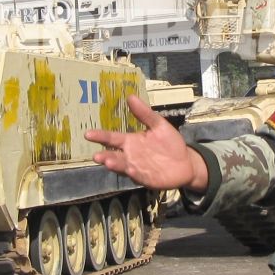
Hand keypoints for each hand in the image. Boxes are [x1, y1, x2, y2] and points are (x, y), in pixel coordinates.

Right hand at [86, 94, 207, 192]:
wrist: (186, 161)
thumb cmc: (170, 143)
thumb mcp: (158, 125)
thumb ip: (144, 113)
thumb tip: (130, 96)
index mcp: (131, 141)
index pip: (112, 138)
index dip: (100, 136)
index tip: (88, 134)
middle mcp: (130, 155)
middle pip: (113, 155)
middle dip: (105, 155)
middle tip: (96, 156)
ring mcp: (137, 167)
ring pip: (122, 166)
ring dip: (115, 165)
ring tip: (108, 162)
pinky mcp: (146, 178)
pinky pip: (137, 175)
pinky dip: (133, 172)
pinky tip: (129, 169)